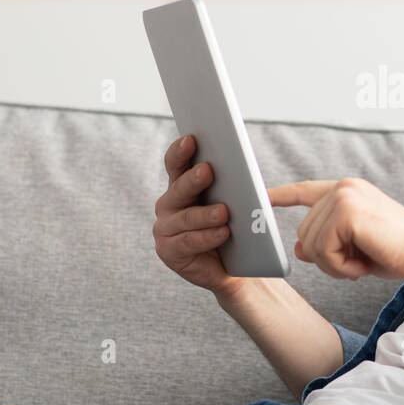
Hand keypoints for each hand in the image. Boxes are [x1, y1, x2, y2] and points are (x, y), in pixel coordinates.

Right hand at [152, 134, 243, 297]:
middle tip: (208, 170)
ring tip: (224, 212)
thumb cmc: (231, 227)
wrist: (231, 266)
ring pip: (185, 218)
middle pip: (179, 188)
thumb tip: (238, 165)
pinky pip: (188, 242)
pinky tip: (222, 233)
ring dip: (205, 214)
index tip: (192, 138)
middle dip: (193, 179)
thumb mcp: (231, 202)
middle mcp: (168, 204)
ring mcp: (165, 228)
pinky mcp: (169, 251)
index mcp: (181, 186)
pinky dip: (206, 237)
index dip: (181, 151)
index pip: (176, 164)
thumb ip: (228, 184)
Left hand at [269, 177, 403, 281]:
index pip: (306, 190)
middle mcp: (344, 188)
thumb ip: (326, 243)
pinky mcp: (346, 213)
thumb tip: (298, 248)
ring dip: (335, 265)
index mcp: (348, 191)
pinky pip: (322, 253)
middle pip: (303, 232)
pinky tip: (363, 266)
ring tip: (363, 263)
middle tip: (359, 262)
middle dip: (327, 258)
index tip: (263, 197)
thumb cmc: (398, 252)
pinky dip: (341, 269)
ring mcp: (345, 197)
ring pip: (310, 245)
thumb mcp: (354, 249)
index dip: (282, 195)